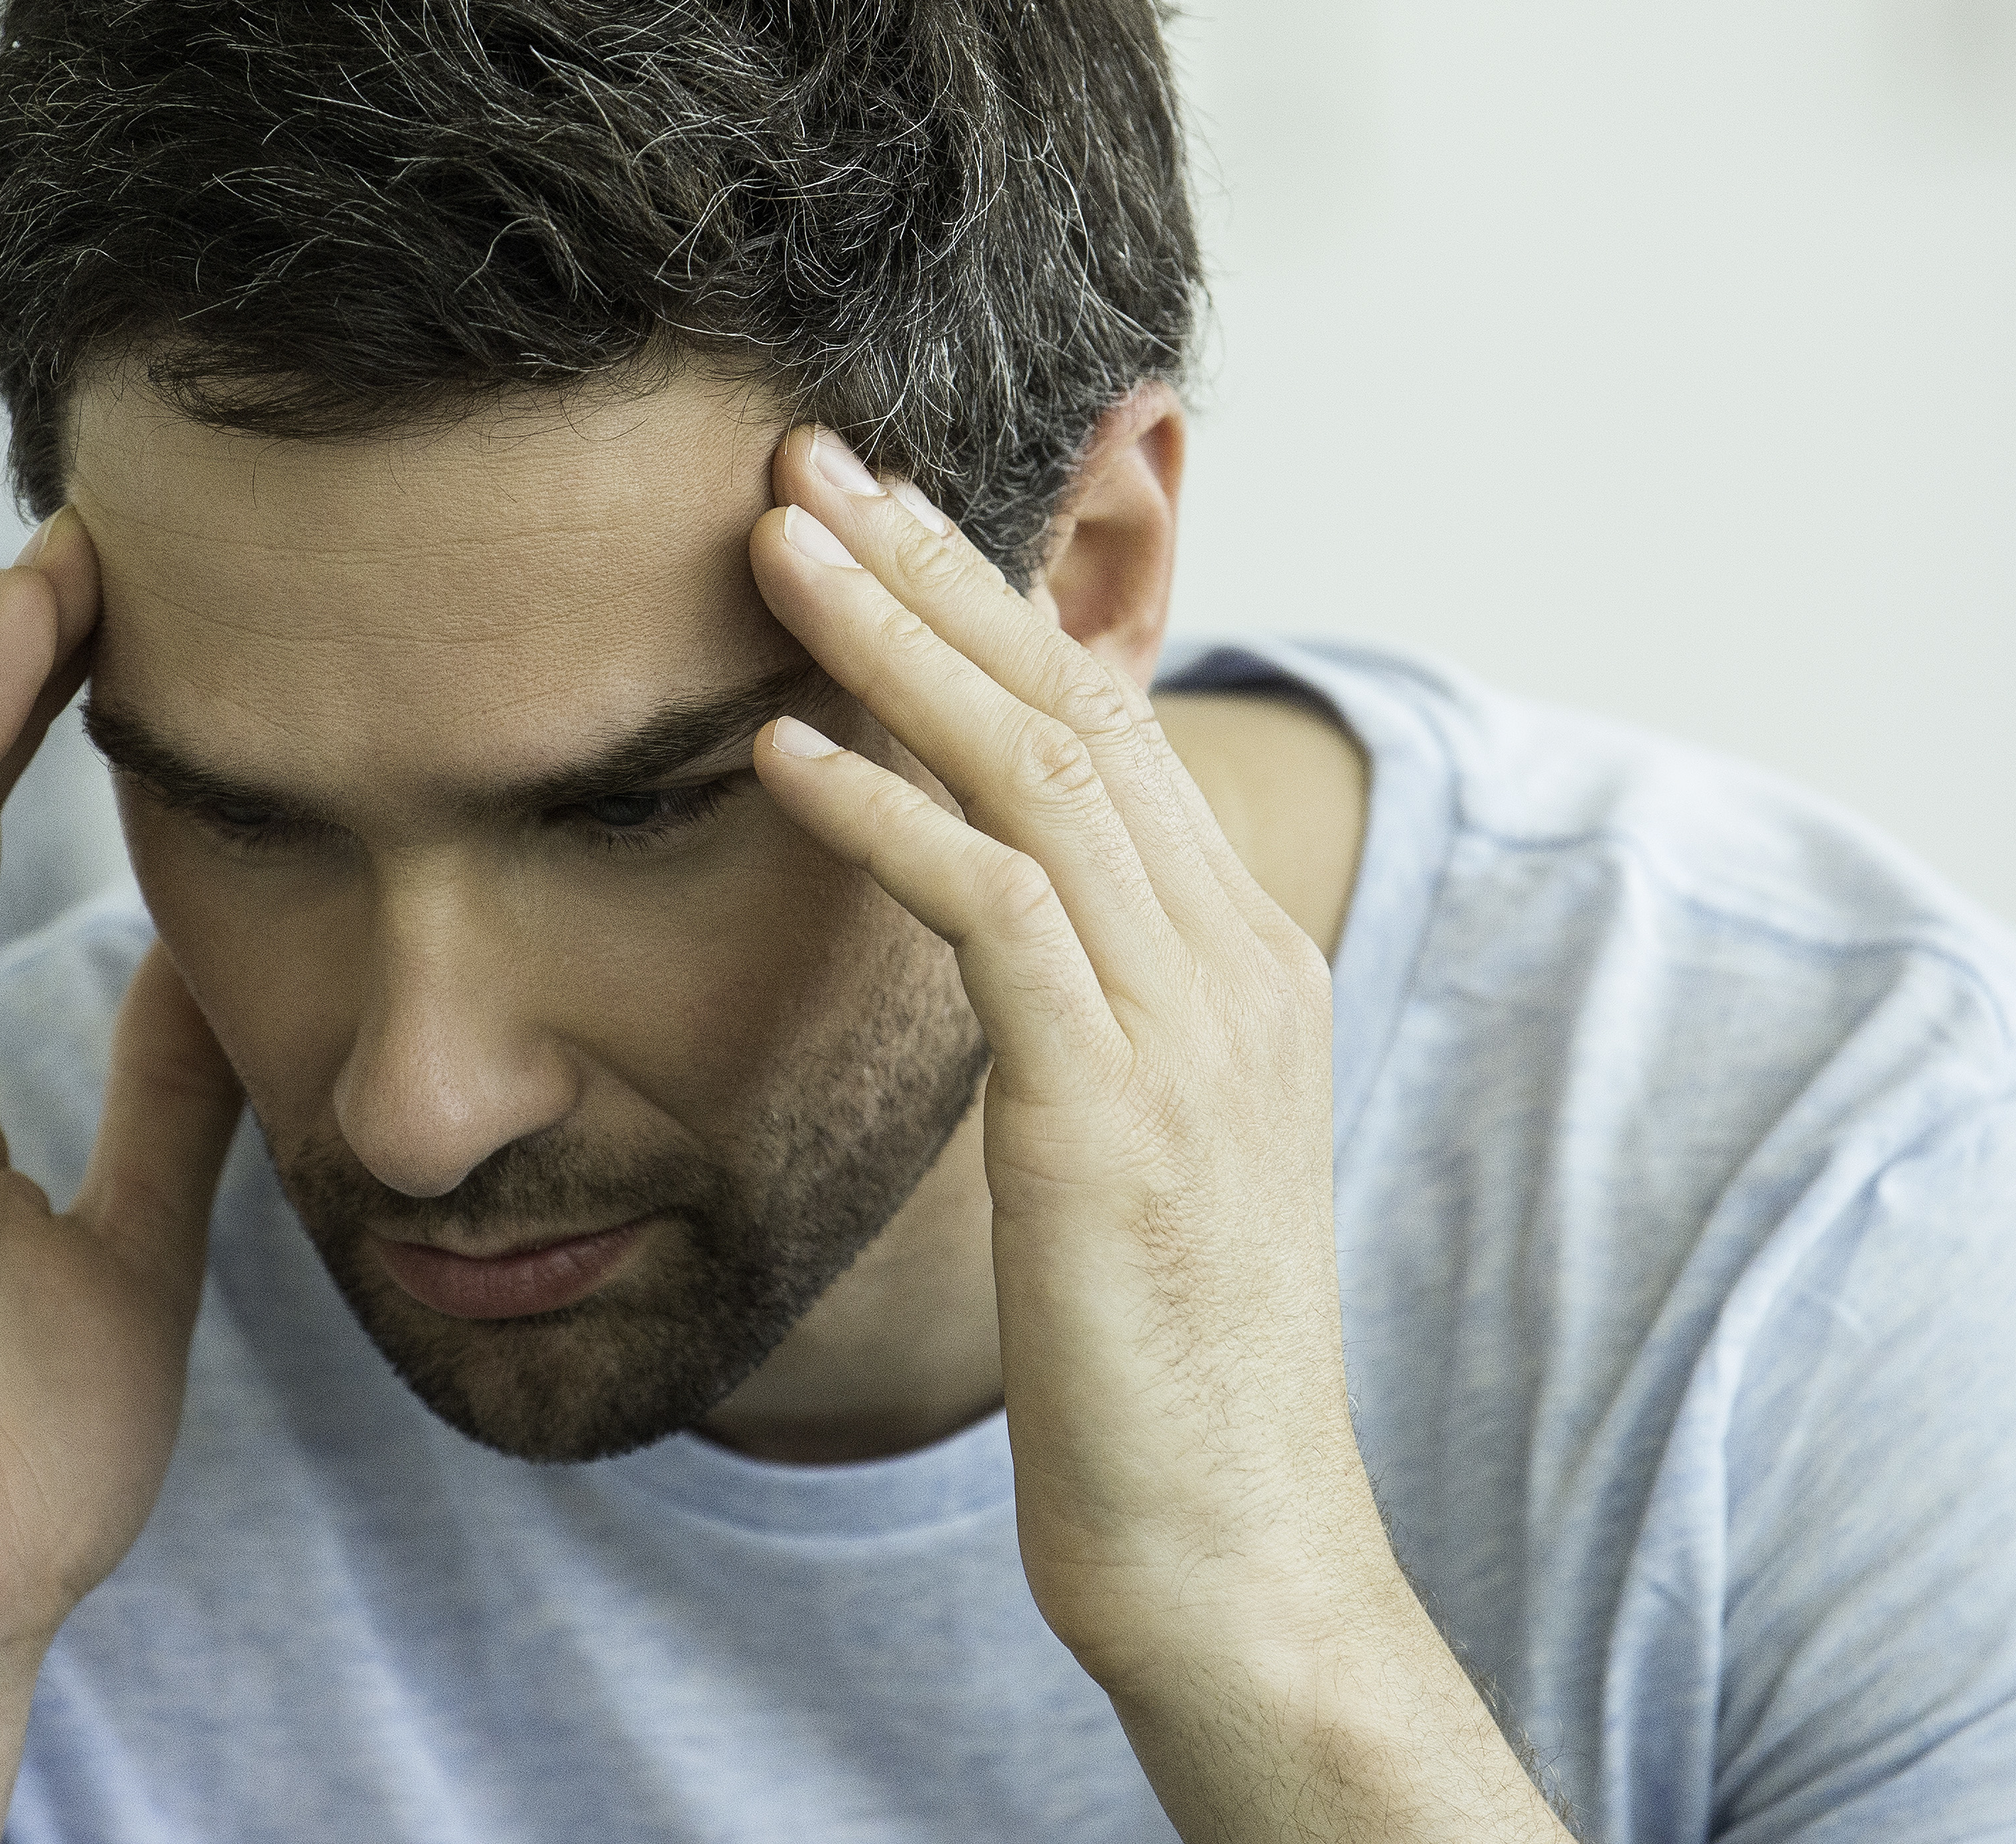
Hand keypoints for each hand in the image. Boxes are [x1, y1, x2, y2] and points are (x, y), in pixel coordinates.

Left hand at [744, 430, 1566, 1842]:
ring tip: (770, 544)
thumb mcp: (1136, 1152)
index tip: (878, 511)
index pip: (1115, 728)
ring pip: (1033, 770)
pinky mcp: (1111, 1111)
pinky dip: (880, 815)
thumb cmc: (1160, 1368)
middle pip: (1077, 702)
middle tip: (807, 456)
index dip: (994, 603)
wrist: (1240, 1558)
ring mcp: (1188, 1032)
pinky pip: (989, 912)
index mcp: (1245, 964)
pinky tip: (779, 752)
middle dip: (939, 566)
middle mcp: (1234, 965)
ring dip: (891, 643)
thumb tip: (989, 934)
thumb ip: (1083, 1017)